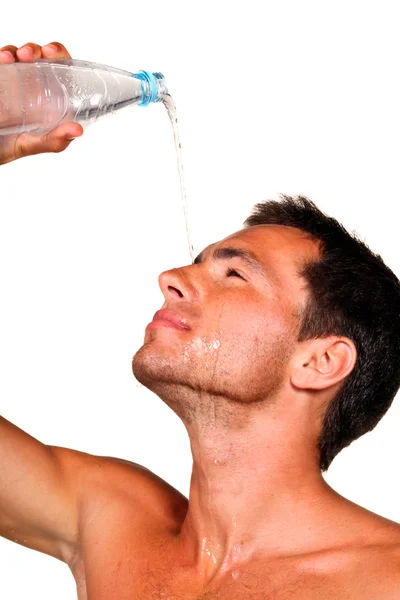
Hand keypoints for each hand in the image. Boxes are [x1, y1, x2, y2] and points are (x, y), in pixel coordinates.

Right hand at [0, 42, 83, 165]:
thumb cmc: (6, 148)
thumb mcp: (31, 146)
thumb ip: (53, 140)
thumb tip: (78, 130)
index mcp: (49, 99)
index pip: (60, 68)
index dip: (58, 54)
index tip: (50, 52)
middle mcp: (32, 86)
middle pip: (39, 57)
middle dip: (35, 49)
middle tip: (27, 55)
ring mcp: (12, 81)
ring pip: (17, 55)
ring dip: (16, 50)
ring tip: (10, 58)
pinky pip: (1, 61)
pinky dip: (2, 55)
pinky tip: (3, 60)